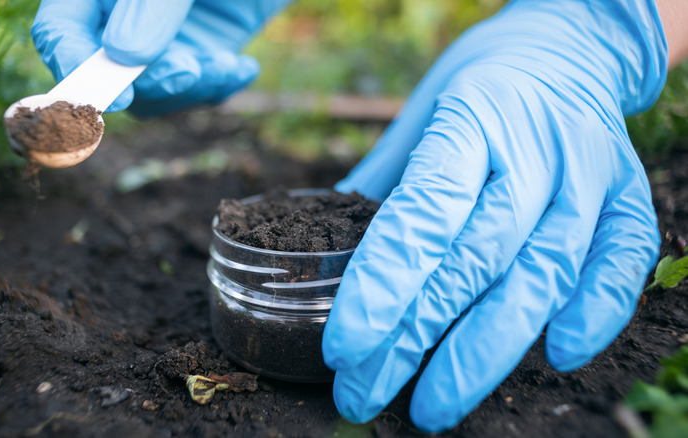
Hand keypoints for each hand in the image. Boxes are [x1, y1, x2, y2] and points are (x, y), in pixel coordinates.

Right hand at [31, 0, 290, 115]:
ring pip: (152, 92)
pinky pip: (195, 90)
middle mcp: (120, 14)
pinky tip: (243, 68)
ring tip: (227, 64)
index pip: (60, 30)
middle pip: (107, 73)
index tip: (116, 96)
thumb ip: (150, 4)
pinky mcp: (199, 51)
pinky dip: (218, 87)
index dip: (76, 66)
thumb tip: (124, 55)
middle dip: (150, 82)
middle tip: (188, 71)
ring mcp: (160, 36)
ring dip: (191, 88)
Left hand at [323, 0, 667, 431]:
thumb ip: (384, 184)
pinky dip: (597, 313)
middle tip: (363, 392)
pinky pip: (622, 262)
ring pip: (542, 275)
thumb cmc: (478, 87)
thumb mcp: (420, 116)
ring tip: (432, 406)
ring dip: (486, 353)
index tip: (344, 347)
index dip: (383, 285)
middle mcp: (536, 150)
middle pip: (474, 260)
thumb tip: (327, 251)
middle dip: (415, 338)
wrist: (568, 47)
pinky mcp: (630, 197)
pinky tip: (556, 357)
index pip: (424, 213)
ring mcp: (590, 176)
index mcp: (471, 119)